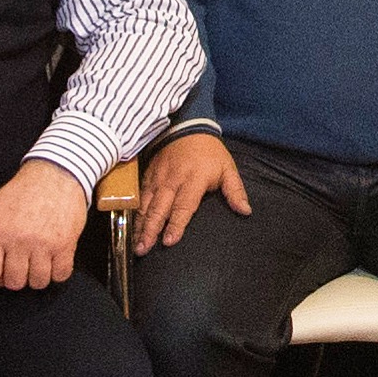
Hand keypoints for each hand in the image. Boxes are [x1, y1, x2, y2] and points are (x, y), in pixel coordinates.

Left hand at [0, 158, 91, 288]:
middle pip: (15, 282)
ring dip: (37, 277)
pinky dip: (57, 273)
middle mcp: (20, 241)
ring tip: (38, 265)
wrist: (56, 173)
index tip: (0, 272)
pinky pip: (61, 275)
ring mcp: (44, 244)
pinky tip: (54, 262)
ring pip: (38, 282)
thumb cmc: (24, 191)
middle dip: (16, 279)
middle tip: (20, 268)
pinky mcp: (66, 244)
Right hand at [135, 133, 251, 251]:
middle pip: (159, 208)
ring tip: (136, 244)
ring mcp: (158, 178)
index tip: (169, 241)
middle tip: (143, 249)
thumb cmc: (210, 152)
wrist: (188, 127)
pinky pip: (140, 197)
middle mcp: (173, 180)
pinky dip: (135, 213)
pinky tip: (132, 227)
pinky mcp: (148, 175)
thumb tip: (245, 211)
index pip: (184, 206)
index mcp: (194, 179)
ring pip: (146, 205)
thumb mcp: (227, 168)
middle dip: (150, 230)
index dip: (176, 224)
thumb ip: (235, 191)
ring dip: (140, 225)